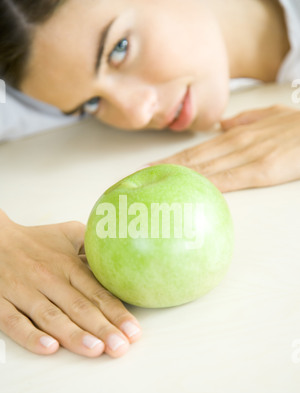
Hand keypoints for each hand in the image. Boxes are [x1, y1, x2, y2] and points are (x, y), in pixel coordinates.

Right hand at [0, 211, 140, 357]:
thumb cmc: (35, 241)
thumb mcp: (68, 233)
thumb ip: (93, 245)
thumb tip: (123, 251)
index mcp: (68, 265)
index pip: (97, 292)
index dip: (117, 313)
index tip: (133, 331)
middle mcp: (49, 279)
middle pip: (79, 307)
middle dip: (102, 329)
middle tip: (120, 347)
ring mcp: (23, 291)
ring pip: (51, 316)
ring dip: (73, 334)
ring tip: (95, 350)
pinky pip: (14, 321)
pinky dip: (31, 335)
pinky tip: (49, 347)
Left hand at [151, 106, 299, 191]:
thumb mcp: (272, 115)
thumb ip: (245, 120)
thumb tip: (222, 126)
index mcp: (236, 134)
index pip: (195, 149)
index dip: (169, 159)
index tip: (148, 168)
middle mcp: (235, 143)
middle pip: (192, 158)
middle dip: (163, 170)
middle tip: (136, 178)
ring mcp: (247, 155)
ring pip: (204, 167)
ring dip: (176, 176)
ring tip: (151, 184)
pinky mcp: (262, 169)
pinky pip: (228, 178)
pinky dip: (205, 184)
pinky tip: (187, 190)